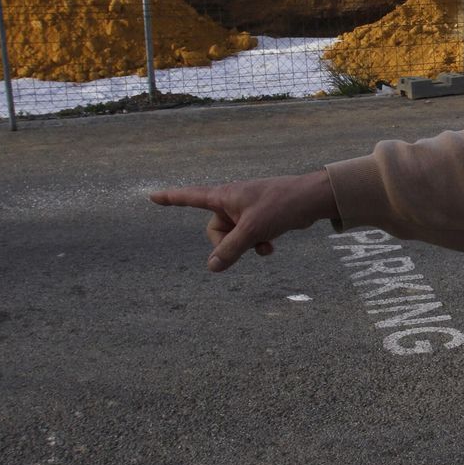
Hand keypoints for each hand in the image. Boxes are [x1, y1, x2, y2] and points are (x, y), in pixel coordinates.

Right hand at [150, 171, 337, 271]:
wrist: (311, 200)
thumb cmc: (280, 206)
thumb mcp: (252, 231)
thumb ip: (230, 250)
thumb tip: (212, 268)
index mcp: (224, 196)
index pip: (190, 197)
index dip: (171, 198)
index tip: (152, 196)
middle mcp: (232, 202)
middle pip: (215, 231)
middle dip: (228, 244)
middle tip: (248, 242)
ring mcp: (246, 211)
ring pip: (234, 238)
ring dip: (246, 246)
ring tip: (265, 244)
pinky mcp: (260, 218)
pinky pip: (249, 238)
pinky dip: (257, 244)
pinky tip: (272, 245)